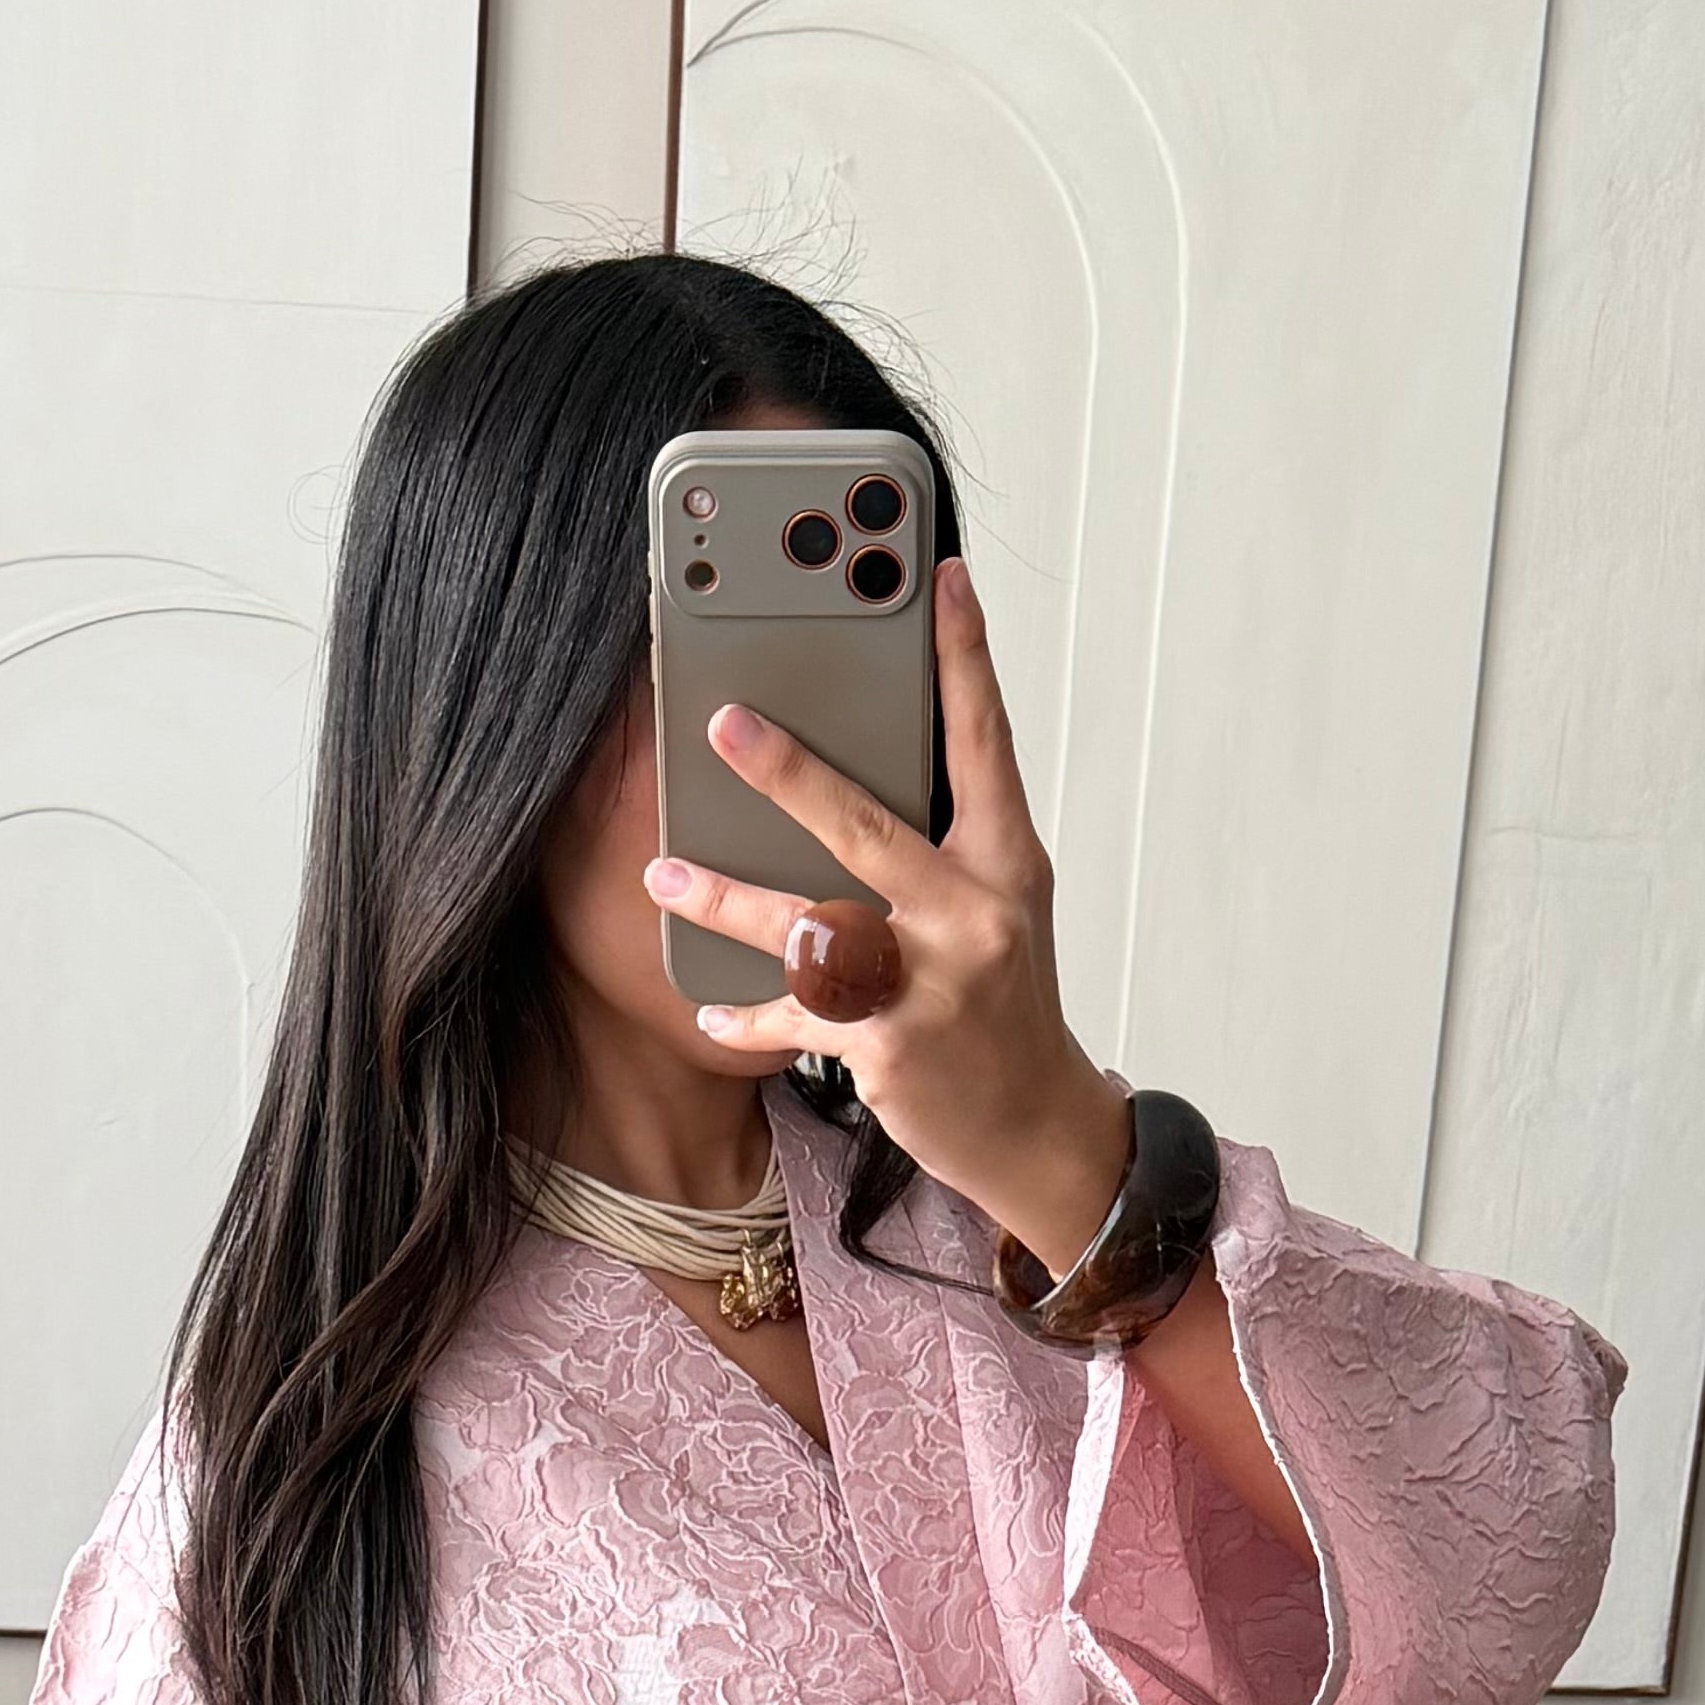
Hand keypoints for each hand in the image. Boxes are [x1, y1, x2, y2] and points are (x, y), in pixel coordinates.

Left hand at [644, 559, 1129, 1277]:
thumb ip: (943, 847)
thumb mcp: (997, 911)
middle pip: (866, 825)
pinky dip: (749, 1014)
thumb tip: (859, 779)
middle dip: (789, 771)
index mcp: (1005, 862)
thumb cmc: (1003, 1007)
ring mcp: (931, 981)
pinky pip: (797, 1015)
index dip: (965, 655)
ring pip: (808, 924)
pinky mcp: (889, 1046)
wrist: (1038, 1129)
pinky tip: (710, 1010)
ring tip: (665, 874)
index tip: (941, 576)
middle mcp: (974, 912)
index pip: (986, 741)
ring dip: (727, 899)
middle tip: (724, 723)